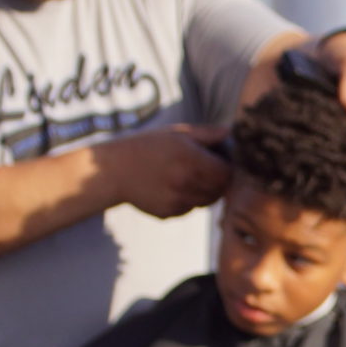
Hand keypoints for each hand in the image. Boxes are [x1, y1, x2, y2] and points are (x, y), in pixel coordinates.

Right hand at [102, 125, 230, 217]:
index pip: (227, 173)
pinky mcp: (169, 213)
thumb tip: (230, 133)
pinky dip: (189, 199)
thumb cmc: (147, 146)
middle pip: (220, 190)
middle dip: (219, 180)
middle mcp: (185, 183)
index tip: (220, 160)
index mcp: (190, 160)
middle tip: (207, 169)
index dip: (227, 166)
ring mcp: (177, 201)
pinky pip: (190, 208)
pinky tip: (173, 186)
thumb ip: (207, 134)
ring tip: (188, 175)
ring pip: (207, 201)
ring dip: (205, 191)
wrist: (114, 170)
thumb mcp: (176, 133)